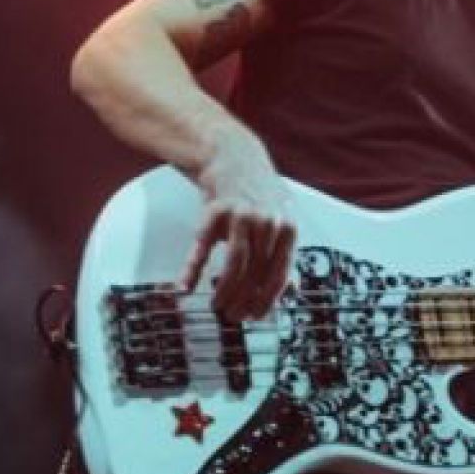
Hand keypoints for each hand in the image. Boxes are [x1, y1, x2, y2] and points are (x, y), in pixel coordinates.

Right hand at [180, 137, 296, 321]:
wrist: (233, 157)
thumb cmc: (259, 193)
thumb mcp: (282, 220)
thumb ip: (285, 253)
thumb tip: (290, 290)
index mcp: (288, 229)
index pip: (280, 275)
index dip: (267, 300)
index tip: (256, 316)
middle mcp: (268, 223)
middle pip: (256, 273)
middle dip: (244, 301)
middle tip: (233, 316)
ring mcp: (241, 216)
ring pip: (235, 265)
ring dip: (225, 291)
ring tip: (217, 306)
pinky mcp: (214, 211)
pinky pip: (202, 248)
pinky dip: (192, 270)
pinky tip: (184, 286)